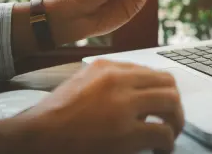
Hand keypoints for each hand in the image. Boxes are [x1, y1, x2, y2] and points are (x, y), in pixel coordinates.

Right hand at [0, 60, 184, 153]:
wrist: (35, 137)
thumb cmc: (53, 115)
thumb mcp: (80, 82)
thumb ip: (107, 80)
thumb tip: (135, 91)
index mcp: (107, 66)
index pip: (150, 72)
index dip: (161, 90)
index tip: (161, 104)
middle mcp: (118, 79)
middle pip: (167, 83)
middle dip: (174, 103)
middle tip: (172, 119)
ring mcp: (123, 104)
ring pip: (171, 103)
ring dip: (176, 120)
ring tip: (170, 134)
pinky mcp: (126, 132)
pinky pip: (162, 132)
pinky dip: (168, 142)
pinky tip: (160, 149)